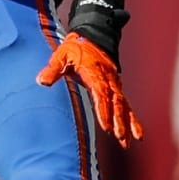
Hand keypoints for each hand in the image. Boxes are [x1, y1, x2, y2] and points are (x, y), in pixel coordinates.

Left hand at [37, 33, 144, 147]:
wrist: (92, 37)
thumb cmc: (74, 48)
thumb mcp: (61, 55)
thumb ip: (52, 69)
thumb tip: (41, 81)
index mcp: (95, 73)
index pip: (101, 94)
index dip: (104, 110)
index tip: (106, 126)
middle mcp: (109, 80)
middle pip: (116, 103)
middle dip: (119, 121)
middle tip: (119, 137)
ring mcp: (115, 85)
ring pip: (124, 106)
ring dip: (127, 124)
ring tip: (128, 142)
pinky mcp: (117, 88)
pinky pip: (127, 105)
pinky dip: (132, 119)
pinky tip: (136, 134)